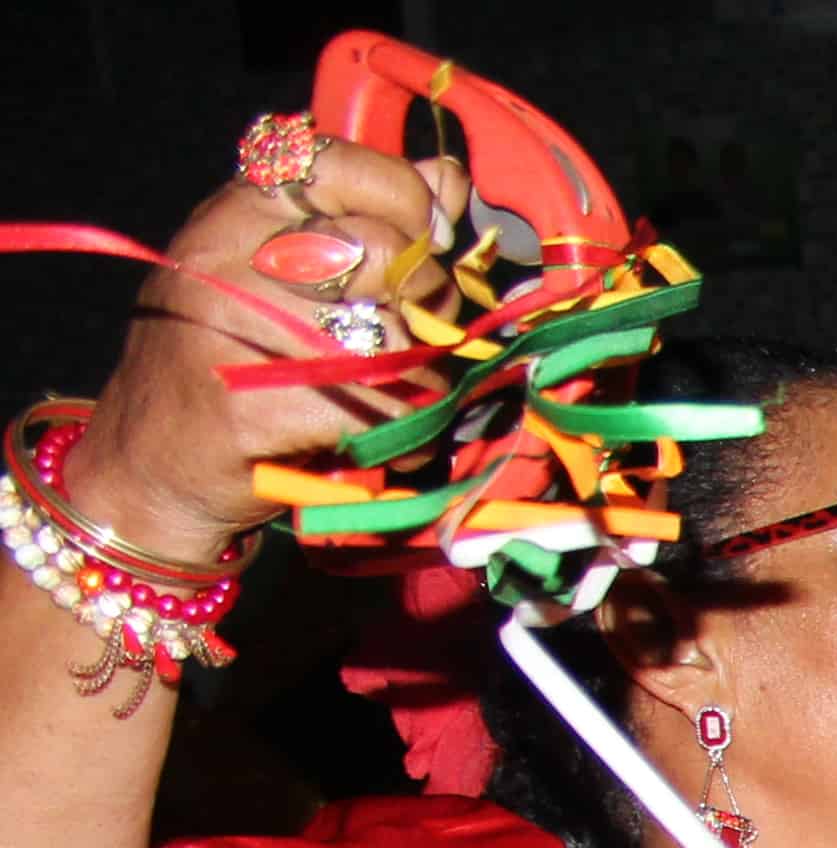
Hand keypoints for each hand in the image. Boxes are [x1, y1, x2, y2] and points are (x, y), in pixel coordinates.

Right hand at [64, 135, 478, 560]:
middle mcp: (226, 256)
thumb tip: (448, 177)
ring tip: (396, 395)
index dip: (404, 197)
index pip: (336, 162)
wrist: (152, 461)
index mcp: (236, 212)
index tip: (428, 239)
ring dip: (423, 377)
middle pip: (381, 251)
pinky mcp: (255, 404)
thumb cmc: (236, 360)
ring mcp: (235, 329)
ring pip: (394, 336)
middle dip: (429, 299)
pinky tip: (383, 437)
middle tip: (419, 334)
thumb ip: (365, 218)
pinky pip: (384, 408)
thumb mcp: (284, 273)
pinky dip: (407, 432)